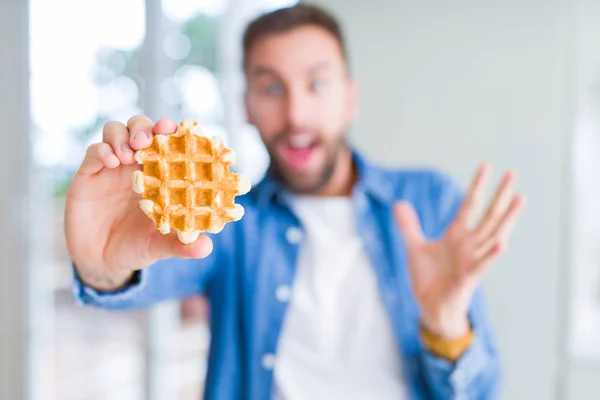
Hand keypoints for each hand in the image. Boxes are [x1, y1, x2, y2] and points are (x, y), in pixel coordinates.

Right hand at [65, 116, 213, 290]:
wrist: (100, 262)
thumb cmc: (136, 247)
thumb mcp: (159, 246)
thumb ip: (181, 245)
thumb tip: (206, 248)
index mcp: (158, 175)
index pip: (167, 144)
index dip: (173, 133)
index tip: (179, 131)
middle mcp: (135, 165)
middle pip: (141, 128)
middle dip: (145, 128)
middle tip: (147, 141)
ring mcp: (111, 167)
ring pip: (115, 131)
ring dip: (122, 136)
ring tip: (129, 154)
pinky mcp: (88, 174)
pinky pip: (94, 152)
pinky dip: (102, 151)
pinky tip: (111, 162)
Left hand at [394, 164, 524, 338]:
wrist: (430, 307)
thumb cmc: (430, 278)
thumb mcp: (415, 247)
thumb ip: (409, 226)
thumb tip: (399, 203)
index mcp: (457, 235)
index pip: (470, 205)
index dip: (477, 185)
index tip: (487, 165)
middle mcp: (469, 244)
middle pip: (489, 215)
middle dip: (500, 194)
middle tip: (513, 172)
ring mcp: (472, 260)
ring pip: (494, 235)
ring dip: (507, 218)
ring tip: (520, 198)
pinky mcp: (468, 278)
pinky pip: (482, 264)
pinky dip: (491, 254)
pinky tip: (502, 242)